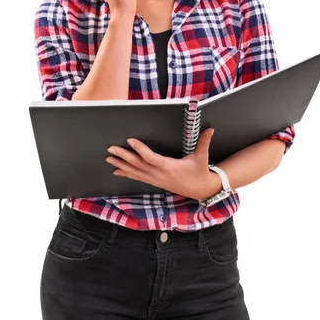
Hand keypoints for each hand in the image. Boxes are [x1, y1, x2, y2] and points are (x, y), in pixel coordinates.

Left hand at [105, 128, 221, 200]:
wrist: (201, 190)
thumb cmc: (200, 172)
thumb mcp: (202, 157)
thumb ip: (204, 142)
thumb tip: (210, 129)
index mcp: (169, 167)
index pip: (150, 157)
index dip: (140, 149)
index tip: (130, 140)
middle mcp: (160, 174)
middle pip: (138, 164)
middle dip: (123, 156)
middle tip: (111, 149)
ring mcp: (156, 180)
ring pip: (135, 172)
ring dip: (121, 165)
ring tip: (109, 159)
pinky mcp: (155, 182)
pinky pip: (138, 178)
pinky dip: (126, 173)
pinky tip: (116, 171)